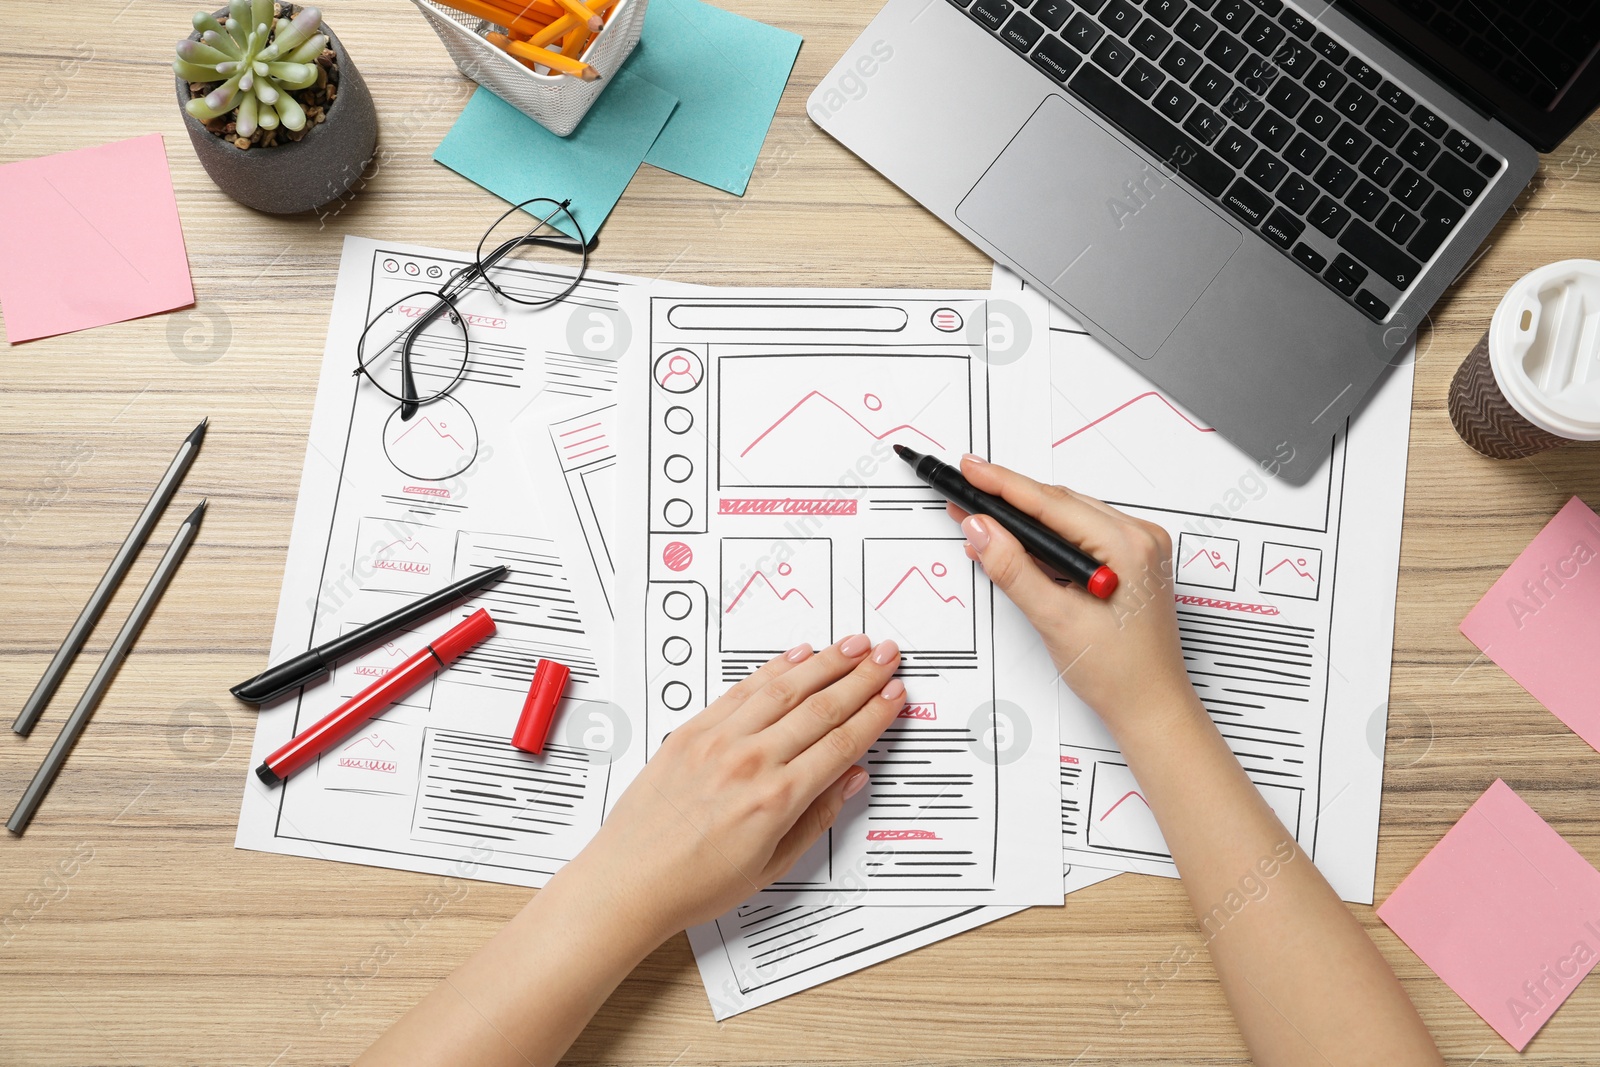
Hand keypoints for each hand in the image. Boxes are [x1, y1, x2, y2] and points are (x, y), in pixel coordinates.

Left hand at [565, 634, 904, 940]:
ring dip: (824, 662)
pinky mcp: (691, 731)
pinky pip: (741, 690)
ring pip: (784, 688)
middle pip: (821, 708)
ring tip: (852, 645)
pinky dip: (772, 669)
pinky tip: (796, 656)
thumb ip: (815, 817)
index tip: (894, 696)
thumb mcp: (770, 866)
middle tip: (885, 656)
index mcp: (776, 800)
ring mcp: (718, 741)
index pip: (841, 744)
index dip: (874, 715)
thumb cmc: (692, 884)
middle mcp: (749, 762)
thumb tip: (850, 780)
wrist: (628, 881)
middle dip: (861, 677)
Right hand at [947, 455, 1194, 736]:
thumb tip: (982, 530)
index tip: (970, 471)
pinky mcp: (1131, 562)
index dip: (1003, 484)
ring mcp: (1138, 549)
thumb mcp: (1055, 619)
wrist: (1150, 707)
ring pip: (1069, 518)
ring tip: (983, 520)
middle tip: (966, 494)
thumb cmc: (1120, 673)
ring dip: (1026, 521)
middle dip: (1009, 500)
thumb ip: (1013, 569)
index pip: (1051, 503)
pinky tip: (1018, 544)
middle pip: (1060, 504)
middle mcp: (1139, 539)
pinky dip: (1047, 539)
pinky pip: (1081, 535)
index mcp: (1128, 545)